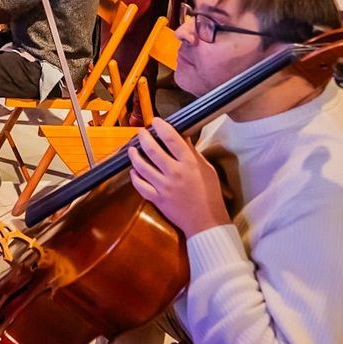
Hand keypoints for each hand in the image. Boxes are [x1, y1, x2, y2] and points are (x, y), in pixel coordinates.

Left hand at [127, 120, 228, 236]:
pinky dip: (134, 177)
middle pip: (152, 149)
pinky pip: (140, 185)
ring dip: (134, 155)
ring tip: (132, 149)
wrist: (206, 222)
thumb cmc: (210, 194)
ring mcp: (164, 186)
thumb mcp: (207, 170)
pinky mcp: (157, 199)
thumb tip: (184, 137)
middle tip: (141, 132)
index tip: (155, 121)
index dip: (161, 126)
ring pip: (141, 166)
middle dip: (143, 137)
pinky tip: (133, 171)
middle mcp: (174, 172)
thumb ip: (194, 153)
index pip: (171, 138)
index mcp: (189, 163)